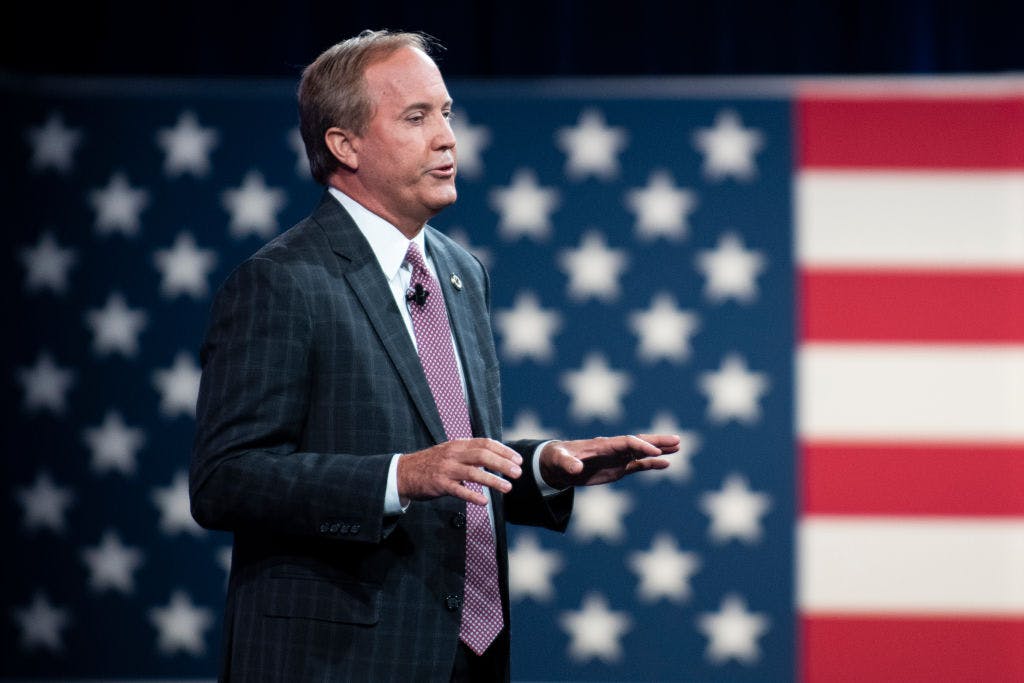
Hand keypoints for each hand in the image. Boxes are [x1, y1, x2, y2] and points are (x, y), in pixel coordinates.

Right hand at [397, 438, 522, 505]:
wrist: (404, 472)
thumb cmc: (432, 463)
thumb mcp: (451, 451)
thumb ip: (470, 452)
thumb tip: (495, 456)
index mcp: (458, 444)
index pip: (485, 443)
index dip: (503, 450)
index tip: (517, 459)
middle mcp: (453, 454)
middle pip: (482, 455)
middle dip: (502, 464)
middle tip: (518, 473)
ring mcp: (446, 469)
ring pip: (473, 473)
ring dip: (493, 480)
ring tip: (507, 487)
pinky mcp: (439, 485)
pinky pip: (459, 491)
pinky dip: (472, 496)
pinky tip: (484, 502)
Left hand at [539, 434, 678, 489]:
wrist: (558, 465)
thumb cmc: (558, 459)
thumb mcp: (560, 461)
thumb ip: (568, 464)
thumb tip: (576, 469)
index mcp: (602, 445)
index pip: (627, 442)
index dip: (642, 446)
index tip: (657, 451)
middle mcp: (614, 449)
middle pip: (639, 442)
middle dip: (657, 441)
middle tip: (677, 440)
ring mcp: (618, 458)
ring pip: (643, 452)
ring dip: (660, 449)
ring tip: (679, 446)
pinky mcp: (618, 468)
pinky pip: (639, 465)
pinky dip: (652, 463)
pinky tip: (667, 463)